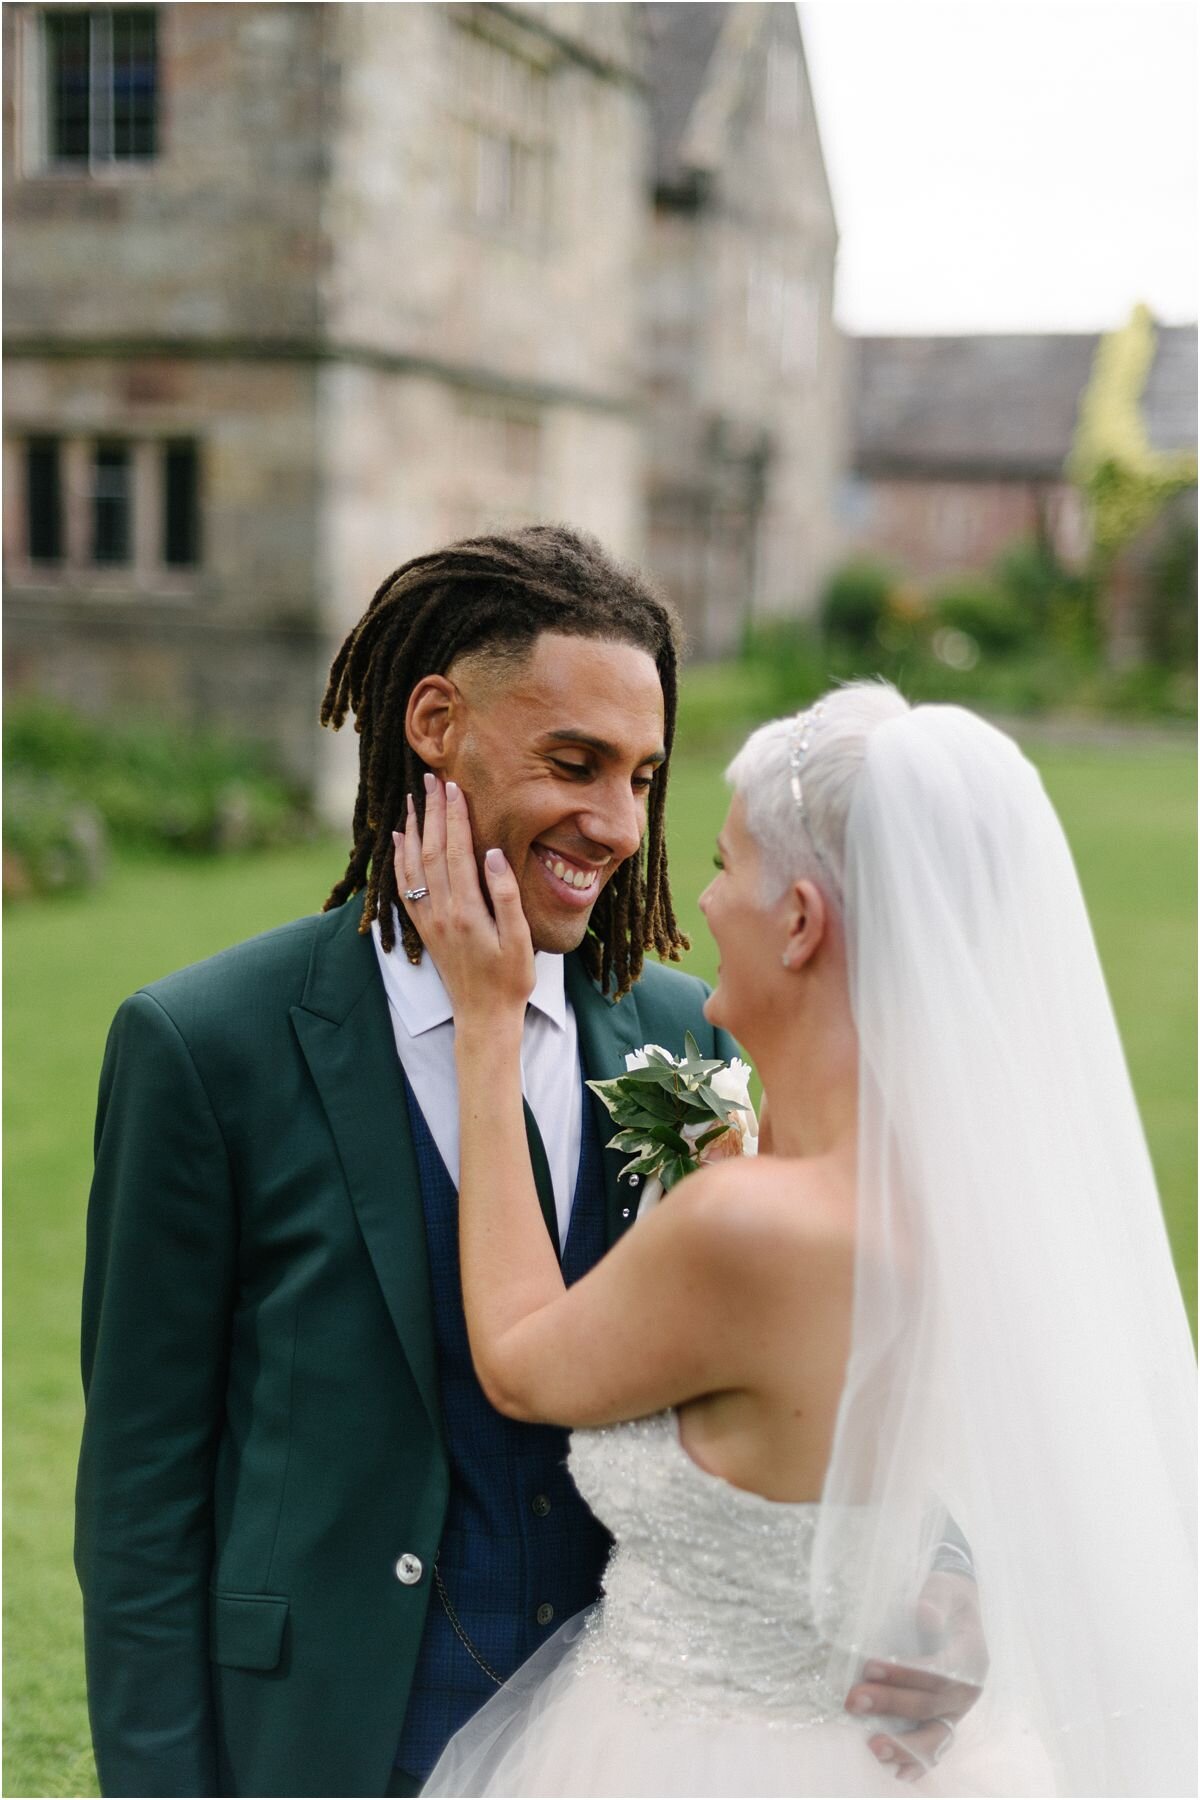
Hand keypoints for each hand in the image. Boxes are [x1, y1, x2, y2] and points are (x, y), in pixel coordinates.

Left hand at [394, 774, 534, 1024]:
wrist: (483, 1016)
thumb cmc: (511, 979)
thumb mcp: (520, 940)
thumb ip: (505, 895)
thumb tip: (491, 854)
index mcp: (467, 910)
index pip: (458, 851)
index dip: (455, 817)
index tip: (453, 786)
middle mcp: (442, 911)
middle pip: (432, 851)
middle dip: (432, 812)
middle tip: (430, 779)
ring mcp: (430, 920)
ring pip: (414, 865)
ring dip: (414, 830)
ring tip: (413, 800)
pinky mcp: (426, 929)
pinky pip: (405, 887)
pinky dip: (400, 860)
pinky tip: (400, 841)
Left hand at [844, 1572, 986, 1782]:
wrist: (959, 1606)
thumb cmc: (947, 1597)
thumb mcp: (945, 1589)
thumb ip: (935, 1601)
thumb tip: (923, 1614)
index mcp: (971, 1658)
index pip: (940, 1671)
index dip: (906, 1672)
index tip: (870, 1665)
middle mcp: (968, 1691)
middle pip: (930, 1705)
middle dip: (891, 1704)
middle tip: (853, 1699)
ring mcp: (957, 1710)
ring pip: (936, 1737)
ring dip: (904, 1745)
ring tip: (872, 1746)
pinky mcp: (944, 1719)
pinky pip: (934, 1746)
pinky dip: (916, 1762)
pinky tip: (896, 1773)